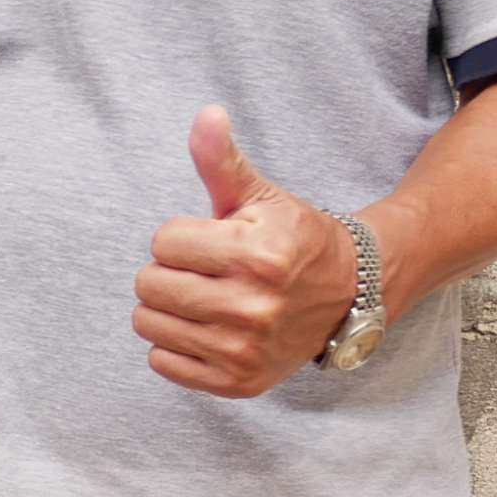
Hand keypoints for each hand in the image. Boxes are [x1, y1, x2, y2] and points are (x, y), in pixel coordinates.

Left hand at [134, 107, 360, 398]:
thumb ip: (223, 160)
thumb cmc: (293, 238)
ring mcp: (244, 350)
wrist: (348, 294)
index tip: (212, 241)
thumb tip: (206, 114)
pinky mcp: (238, 382)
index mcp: (257, 255)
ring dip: (166, 307)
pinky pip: (161, 362)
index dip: (182, 236)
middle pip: (148, 283)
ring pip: (148, 322)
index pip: (162, 241)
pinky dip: (174, 345)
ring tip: (204, 298)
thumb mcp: (262, 196)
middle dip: (169, 270)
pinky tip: (206, 329)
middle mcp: (252, 307)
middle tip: (206, 271)